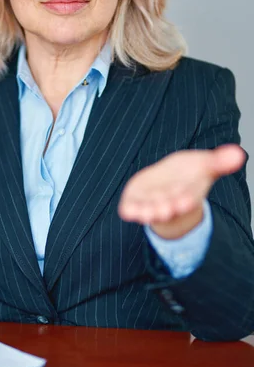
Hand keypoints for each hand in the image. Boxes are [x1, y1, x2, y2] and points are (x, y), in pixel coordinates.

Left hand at [118, 144, 245, 238]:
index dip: (187, 199)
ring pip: (151, 211)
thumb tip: (239, 154)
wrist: (166, 186)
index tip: (186, 199)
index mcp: (187, 194)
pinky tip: (127, 211)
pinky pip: (130, 209)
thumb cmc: (186, 177)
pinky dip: (130, 211)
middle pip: (170, 206)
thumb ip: (218, 162)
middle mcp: (169, 202)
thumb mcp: (203, 165)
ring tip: (148, 212)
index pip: (188, 198)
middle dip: (170, 206)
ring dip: (150, 212)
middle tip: (168, 208)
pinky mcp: (134, 201)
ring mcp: (151, 203)